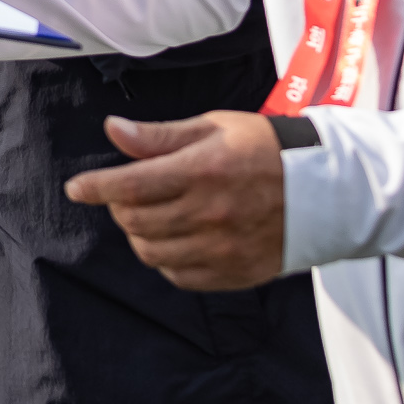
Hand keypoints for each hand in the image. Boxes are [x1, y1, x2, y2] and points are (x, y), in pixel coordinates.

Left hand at [64, 113, 287, 290]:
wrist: (327, 188)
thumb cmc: (264, 149)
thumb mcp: (213, 127)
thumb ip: (159, 136)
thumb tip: (112, 130)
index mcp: (203, 171)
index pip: (130, 186)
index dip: (95, 188)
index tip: (76, 189)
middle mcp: (211, 213)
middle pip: (136, 221)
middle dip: (119, 207)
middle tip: (125, 194)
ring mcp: (224, 247)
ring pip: (153, 252)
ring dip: (139, 234)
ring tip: (150, 216)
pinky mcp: (236, 272)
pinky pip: (180, 276)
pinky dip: (166, 260)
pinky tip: (175, 239)